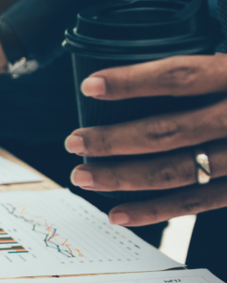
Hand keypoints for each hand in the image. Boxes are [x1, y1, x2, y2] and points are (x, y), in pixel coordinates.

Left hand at [64, 54, 226, 225]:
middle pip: (169, 130)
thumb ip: (208, 68)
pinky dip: (154, 211)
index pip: (183, 75)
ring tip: (82, 175)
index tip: (90, 85)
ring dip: (122, 177)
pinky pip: (197, 202)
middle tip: (74, 140)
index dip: (134, 81)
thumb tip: (136, 73)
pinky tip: (117, 213)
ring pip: (176, 171)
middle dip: (113, 139)